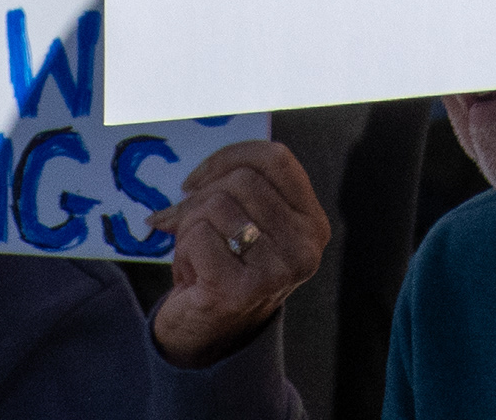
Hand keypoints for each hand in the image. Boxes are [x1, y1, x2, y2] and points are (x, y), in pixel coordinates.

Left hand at [147, 140, 327, 366]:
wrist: (208, 341)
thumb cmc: (224, 274)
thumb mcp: (247, 228)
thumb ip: (236, 192)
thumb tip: (193, 176)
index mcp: (312, 224)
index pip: (277, 159)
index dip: (231, 155)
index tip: (200, 176)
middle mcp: (304, 248)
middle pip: (241, 180)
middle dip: (201, 196)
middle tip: (186, 221)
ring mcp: (276, 271)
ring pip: (216, 205)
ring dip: (189, 226)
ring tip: (195, 254)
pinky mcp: (239, 289)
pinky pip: (198, 235)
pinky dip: (183, 250)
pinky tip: (192, 275)